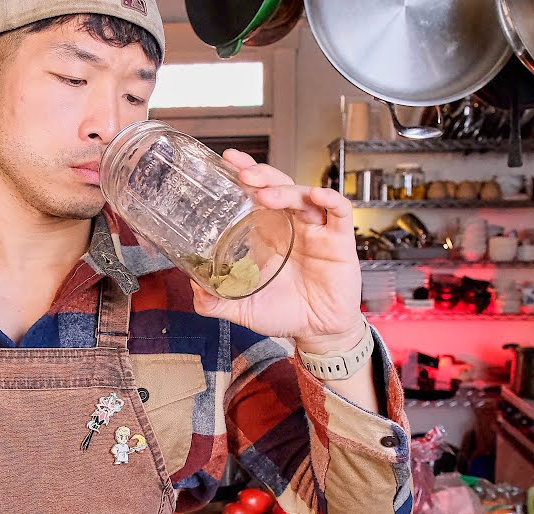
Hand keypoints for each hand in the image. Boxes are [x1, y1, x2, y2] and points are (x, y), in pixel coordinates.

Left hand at [192, 150, 365, 352]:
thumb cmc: (285, 314)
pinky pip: (340, 211)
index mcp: (269, 234)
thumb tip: (193, 288)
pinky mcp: (340, 241)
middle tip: (243, 173)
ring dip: (285, 190)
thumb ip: (216, 300)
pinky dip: (330, 200)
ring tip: (266, 195)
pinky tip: (316, 196)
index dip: (245, 174)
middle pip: (279, 185)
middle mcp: (292, 226)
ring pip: (303, 196)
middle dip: (261, 174)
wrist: (318, 332)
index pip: (257, 194)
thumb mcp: (243, 308)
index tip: (227, 161)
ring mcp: (317, 231)